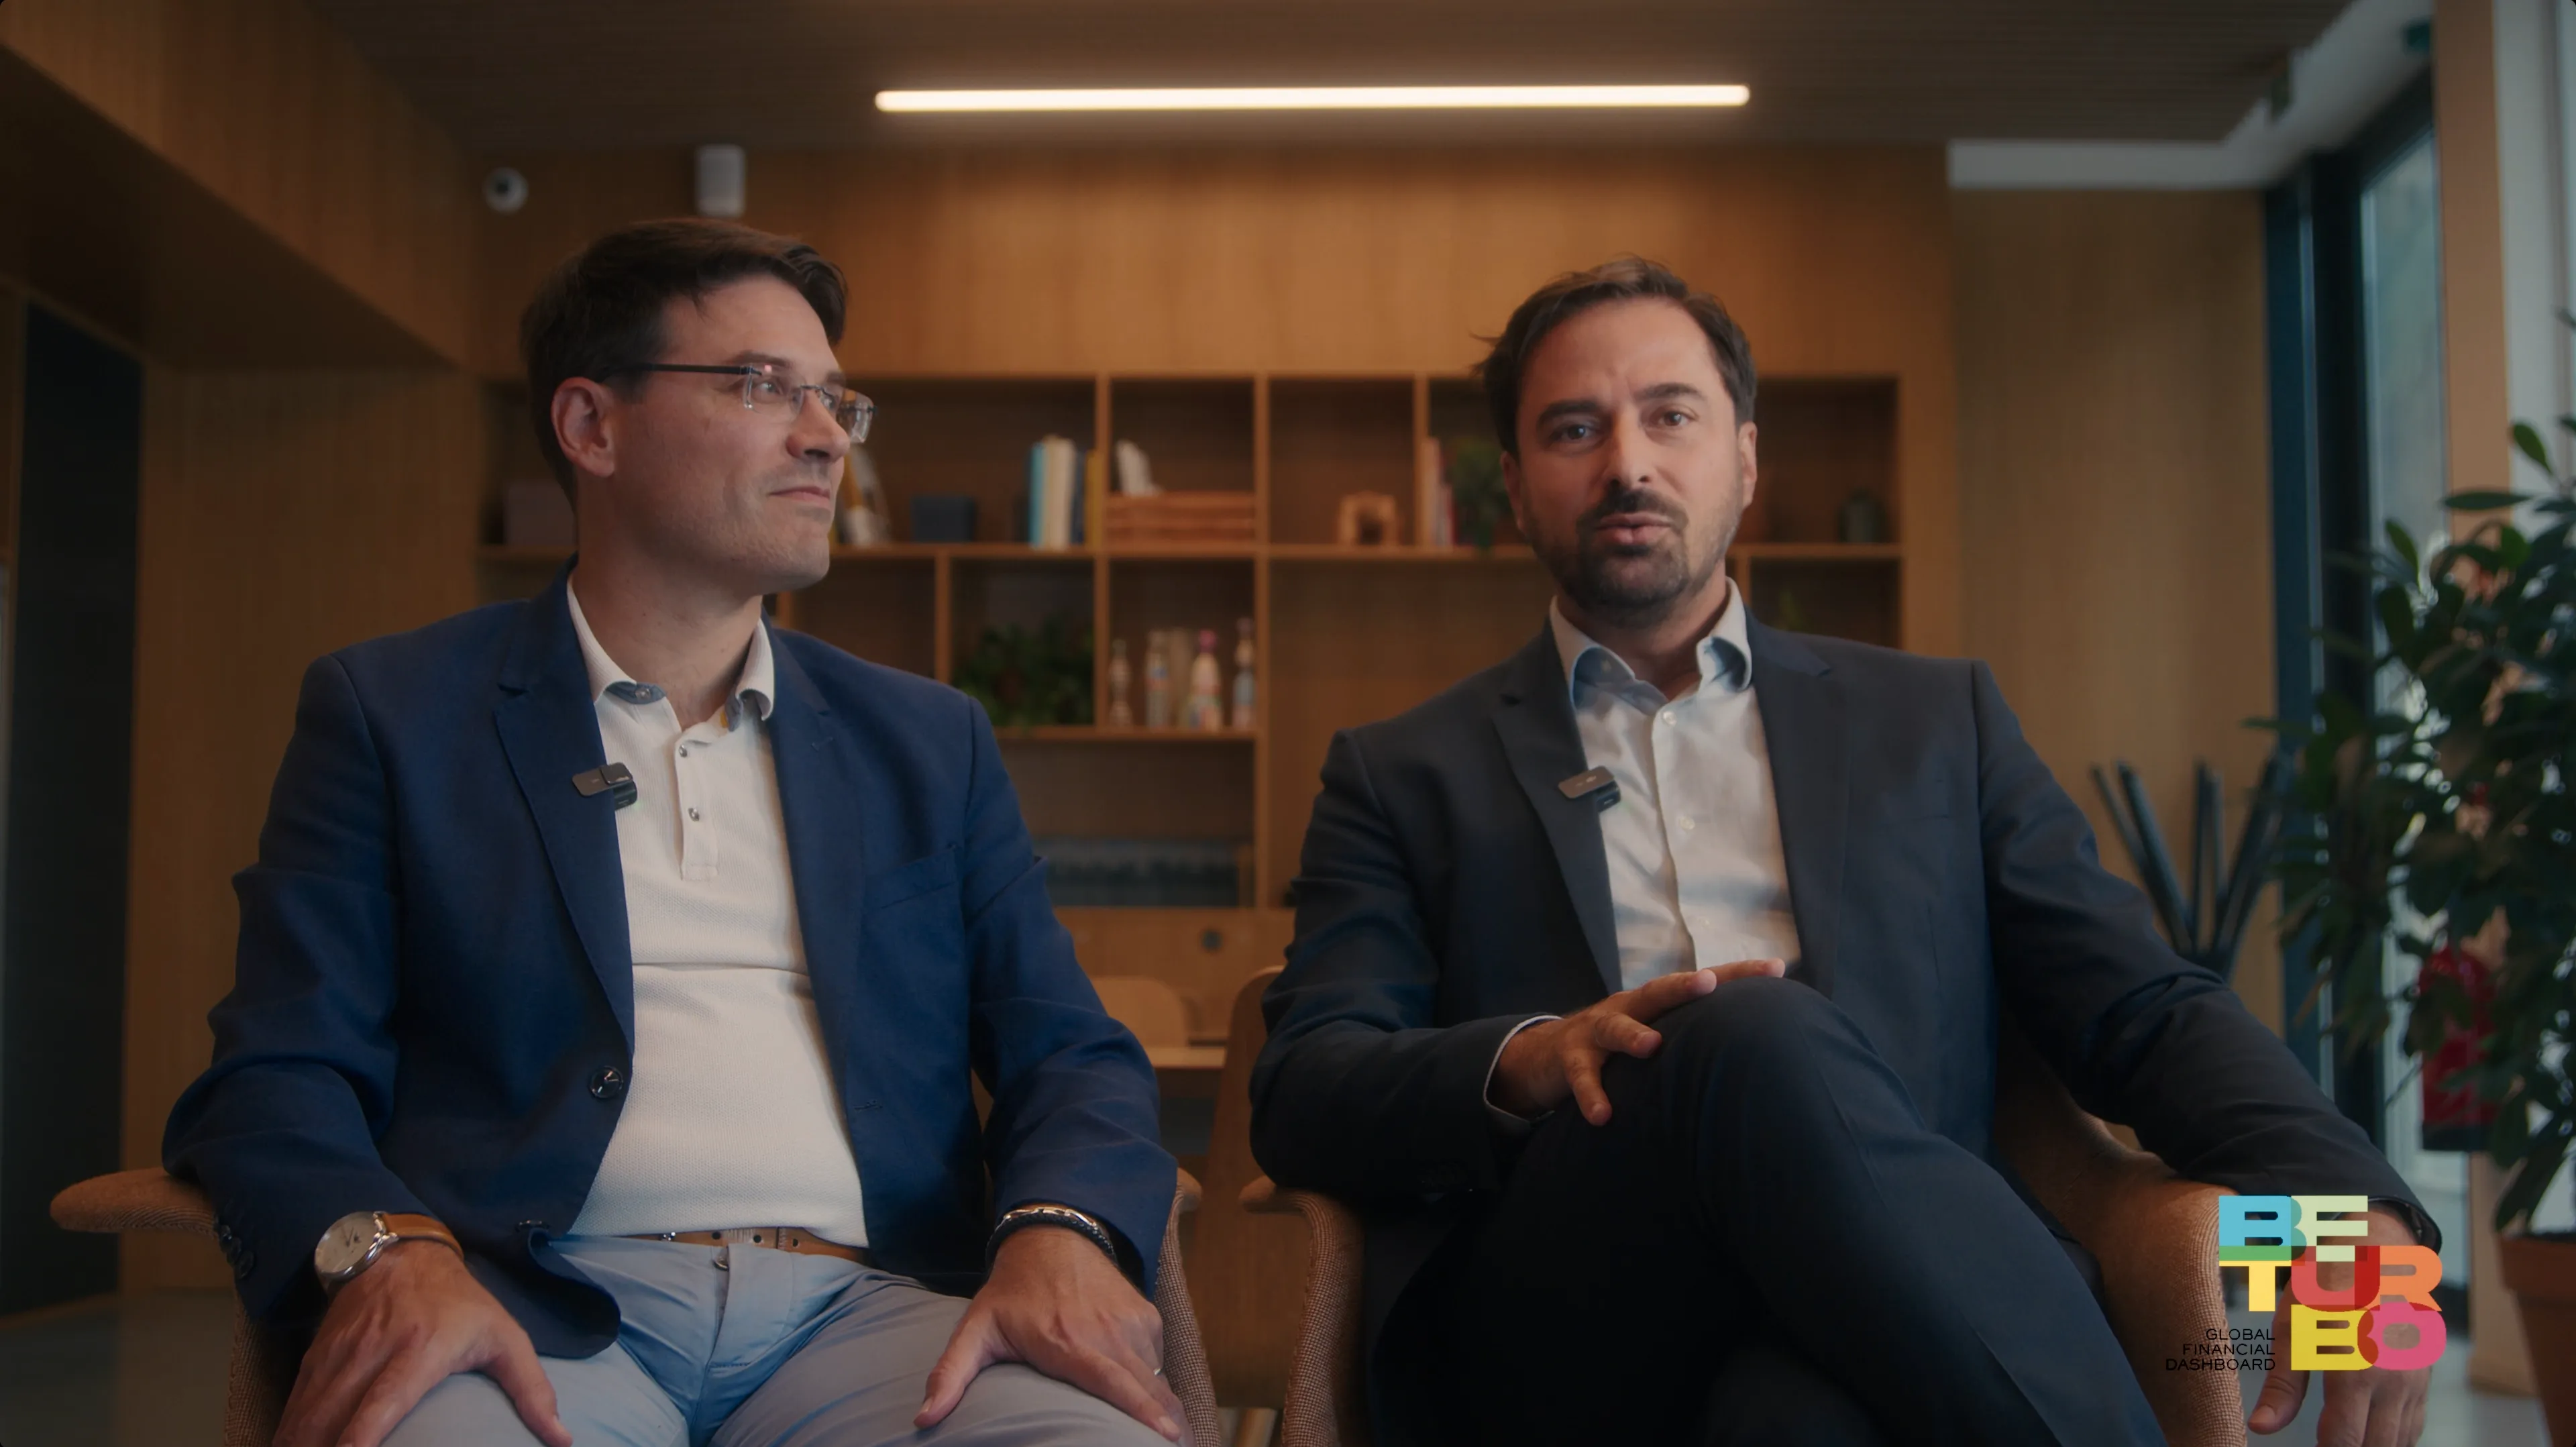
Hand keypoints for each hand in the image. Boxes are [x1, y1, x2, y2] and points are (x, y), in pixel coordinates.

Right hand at [276, 1240, 568, 1446]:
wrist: (402, 1253)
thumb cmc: (461, 1303)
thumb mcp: (505, 1337)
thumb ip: (532, 1389)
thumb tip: (561, 1439)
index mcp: (423, 1348)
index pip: (386, 1397)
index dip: (364, 1431)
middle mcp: (376, 1350)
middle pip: (337, 1412)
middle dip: (321, 1446)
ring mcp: (341, 1353)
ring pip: (310, 1409)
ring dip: (300, 1442)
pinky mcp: (319, 1356)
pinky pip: (297, 1400)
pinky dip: (289, 1430)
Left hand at [916, 1221, 1182, 1441]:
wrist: (1052, 1237)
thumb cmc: (1013, 1291)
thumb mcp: (976, 1330)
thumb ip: (951, 1374)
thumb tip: (924, 1418)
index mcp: (1066, 1342)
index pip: (1114, 1383)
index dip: (1144, 1412)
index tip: (1168, 1437)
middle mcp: (1105, 1332)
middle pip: (1149, 1389)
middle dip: (1168, 1425)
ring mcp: (1130, 1321)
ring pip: (1157, 1377)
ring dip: (1162, 1407)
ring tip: (1166, 1435)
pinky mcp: (1146, 1315)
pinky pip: (1156, 1358)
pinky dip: (1155, 1380)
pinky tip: (1147, 1397)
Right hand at [1489, 958, 1786, 1122]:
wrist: (1547, 1055)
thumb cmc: (1617, 1048)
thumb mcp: (1653, 1033)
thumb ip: (1693, 1037)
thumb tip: (1756, 1049)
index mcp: (1655, 1003)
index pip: (1701, 984)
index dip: (1737, 976)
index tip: (1776, 970)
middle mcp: (1628, 1008)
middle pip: (1657, 992)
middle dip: (1682, 987)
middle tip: (1707, 984)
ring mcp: (1596, 1030)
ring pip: (1614, 1027)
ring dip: (1632, 1035)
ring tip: (1651, 1047)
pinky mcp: (1569, 1058)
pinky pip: (1582, 1076)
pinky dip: (1592, 1094)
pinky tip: (1603, 1116)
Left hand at [2247, 1209, 2431, 1445]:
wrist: (2380, 1251)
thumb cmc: (2327, 1286)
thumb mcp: (2293, 1329)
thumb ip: (2282, 1386)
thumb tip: (2261, 1428)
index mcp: (2356, 1371)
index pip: (2344, 1441)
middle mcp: (2393, 1382)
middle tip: (2322, 1446)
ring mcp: (2415, 1381)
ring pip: (2399, 1441)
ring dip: (2372, 1446)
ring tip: (2342, 1440)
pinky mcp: (2425, 1377)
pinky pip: (2414, 1424)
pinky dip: (2393, 1437)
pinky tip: (2370, 1433)